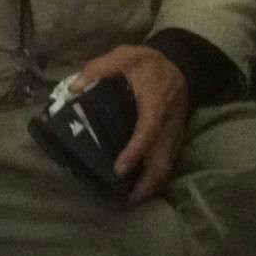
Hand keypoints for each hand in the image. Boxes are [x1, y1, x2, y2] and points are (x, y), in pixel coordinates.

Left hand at [74, 43, 189, 204]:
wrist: (181, 64)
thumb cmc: (149, 63)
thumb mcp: (124, 56)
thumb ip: (98, 69)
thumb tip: (74, 88)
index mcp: (155, 102)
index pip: (149, 130)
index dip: (136, 152)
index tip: (119, 170)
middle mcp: (168, 123)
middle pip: (163, 160)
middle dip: (146, 184)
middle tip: (123, 200)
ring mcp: (174, 134)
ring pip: (167, 167)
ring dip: (150, 186)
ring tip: (128, 200)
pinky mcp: (175, 139)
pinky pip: (167, 164)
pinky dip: (154, 179)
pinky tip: (137, 188)